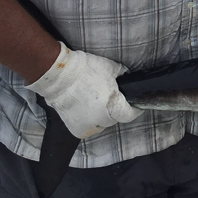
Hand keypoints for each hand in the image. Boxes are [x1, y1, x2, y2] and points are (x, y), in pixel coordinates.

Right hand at [26, 42, 142, 138]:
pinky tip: (86, 107)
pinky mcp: (76, 129)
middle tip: (112, 97)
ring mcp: (88, 126)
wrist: (60, 77)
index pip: (130, 115)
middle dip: (116, 109)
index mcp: (113, 107)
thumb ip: (124, 75)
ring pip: (102, 124)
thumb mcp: (112, 68)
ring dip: (103, 116)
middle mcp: (102, 120)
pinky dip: (90, 120)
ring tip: (97, 102)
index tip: (137, 105)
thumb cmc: (86, 70)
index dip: (135, 109)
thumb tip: (128, 77)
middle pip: (115, 118)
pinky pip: (89, 127)